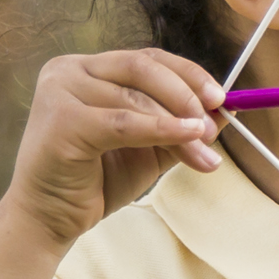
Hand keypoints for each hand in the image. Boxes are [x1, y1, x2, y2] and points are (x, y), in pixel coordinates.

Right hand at [1, 48, 224, 250]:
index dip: (188, 74)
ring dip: (179, 126)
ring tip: (205, 152)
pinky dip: (161, 130)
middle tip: (213, 125)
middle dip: (186, 96)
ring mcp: (60, 91)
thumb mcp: (149, 148)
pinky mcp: (61, 120)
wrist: (51, 220)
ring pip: (136, 99)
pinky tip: (188, 139)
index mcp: (87, 69)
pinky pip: (123, 122)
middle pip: (142, 67)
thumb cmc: (96, 181)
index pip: (146, 59)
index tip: (221, 98)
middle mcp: (68, 70)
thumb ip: (182, 126)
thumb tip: (227, 111)